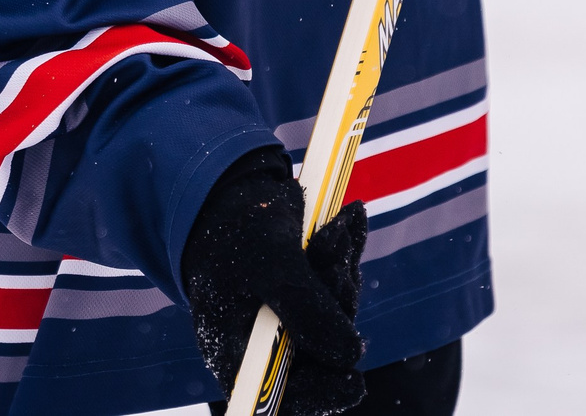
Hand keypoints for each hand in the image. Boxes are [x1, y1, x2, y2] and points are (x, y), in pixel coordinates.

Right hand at [182, 147, 366, 415]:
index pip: (279, 395)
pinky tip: (350, 220)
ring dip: (343, 268)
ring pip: (338, 311)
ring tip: (334, 230)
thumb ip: (304, 307)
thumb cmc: (235, 229)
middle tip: (332, 253)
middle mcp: (268, 342)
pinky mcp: (310, 289)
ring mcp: (292, 316)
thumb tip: (349, 356)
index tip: (354, 382)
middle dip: (336, 300)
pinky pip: (342, 281)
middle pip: (321, 351)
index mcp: (239, 351)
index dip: (319, 395)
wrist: (231, 189)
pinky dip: (348, 250)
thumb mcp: (267, 263)